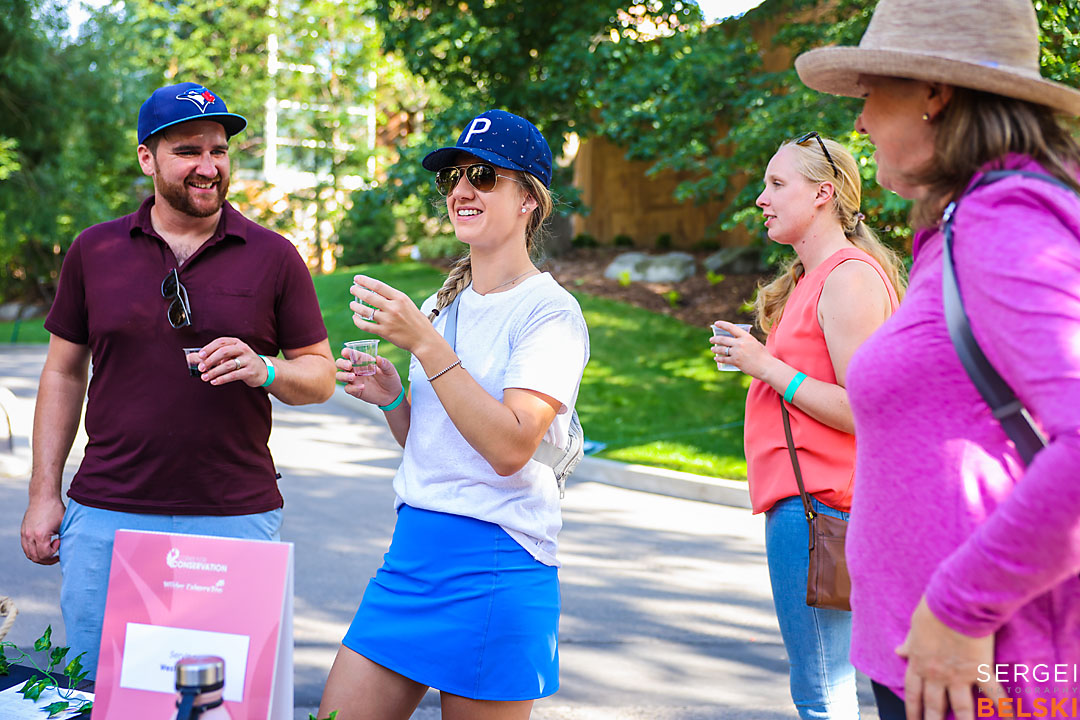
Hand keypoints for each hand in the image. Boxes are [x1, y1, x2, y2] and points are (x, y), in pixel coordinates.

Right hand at [21, 493, 65, 564]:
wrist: (43, 497)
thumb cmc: (55, 509)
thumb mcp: (63, 524)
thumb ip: (64, 538)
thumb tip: (68, 548)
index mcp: (40, 535)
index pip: (44, 555)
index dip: (53, 553)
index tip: (59, 542)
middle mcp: (29, 536)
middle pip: (35, 557)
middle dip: (47, 559)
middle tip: (56, 555)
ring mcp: (24, 534)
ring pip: (29, 554)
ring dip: (39, 556)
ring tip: (50, 552)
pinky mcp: (23, 532)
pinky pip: (25, 547)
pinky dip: (33, 551)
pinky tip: (43, 547)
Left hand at [197, 337, 268, 386]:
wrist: (262, 370)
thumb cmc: (242, 361)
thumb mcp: (229, 356)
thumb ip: (210, 356)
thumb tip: (191, 358)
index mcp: (236, 342)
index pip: (220, 342)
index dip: (209, 348)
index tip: (200, 356)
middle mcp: (243, 349)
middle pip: (223, 351)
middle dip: (210, 360)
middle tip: (201, 368)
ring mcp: (248, 360)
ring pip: (228, 364)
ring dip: (214, 372)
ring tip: (205, 377)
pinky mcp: (250, 371)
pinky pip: (234, 375)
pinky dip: (223, 379)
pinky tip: (215, 381)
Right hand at [336, 354, 402, 405]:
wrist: (392, 395)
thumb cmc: (390, 378)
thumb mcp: (390, 370)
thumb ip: (385, 364)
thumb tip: (378, 358)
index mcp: (363, 361)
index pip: (351, 354)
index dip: (346, 352)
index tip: (345, 352)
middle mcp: (355, 369)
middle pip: (340, 363)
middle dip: (341, 363)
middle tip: (349, 365)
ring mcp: (354, 380)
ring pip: (340, 376)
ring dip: (343, 375)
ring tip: (353, 377)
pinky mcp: (355, 391)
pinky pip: (348, 389)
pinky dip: (353, 388)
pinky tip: (363, 387)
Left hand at [349, 275, 440, 354]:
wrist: (424, 340)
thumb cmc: (419, 323)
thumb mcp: (409, 305)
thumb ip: (395, 300)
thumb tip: (380, 294)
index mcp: (400, 298)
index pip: (378, 286)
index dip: (365, 281)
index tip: (357, 278)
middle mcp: (393, 308)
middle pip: (369, 297)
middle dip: (357, 291)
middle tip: (352, 289)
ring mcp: (388, 320)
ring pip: (365, 311)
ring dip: (355, 306)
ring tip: (352, 304)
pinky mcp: (384, 332)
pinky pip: (365, 325)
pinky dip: (357, 321)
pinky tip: (355, 318)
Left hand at [711, 321, 773, 379]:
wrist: (766, 367)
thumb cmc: (763, 355)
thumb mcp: (755, 343)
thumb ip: (746, 341)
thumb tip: (736, 341)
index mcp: (746, 337)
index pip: (731, 328)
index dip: (722, 324)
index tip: (716, 323)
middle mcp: (740, 343)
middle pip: (723, 339)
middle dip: (715, 339)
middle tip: (711, 340)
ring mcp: (737, 352)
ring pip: (722, 349)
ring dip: (715, 349)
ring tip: (712, 349)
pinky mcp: (735, 361)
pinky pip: (724, 359)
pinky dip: (719, 358)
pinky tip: (716, 358)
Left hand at [897, 596, 1005, 719]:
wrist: (956, 604)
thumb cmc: (933, 609)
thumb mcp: (915, 626)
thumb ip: (910, 643)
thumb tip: (899, 651)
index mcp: (919, 663)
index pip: (913, 692)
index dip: (913, 708)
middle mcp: (936, 674)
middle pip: (933, 705)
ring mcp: (958, 676)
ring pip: (961, 708)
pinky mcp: (980, 671)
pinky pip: (993, 693)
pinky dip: (1003, 706)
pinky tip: (1009, 717)